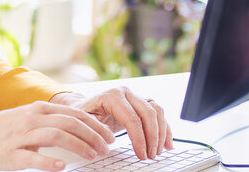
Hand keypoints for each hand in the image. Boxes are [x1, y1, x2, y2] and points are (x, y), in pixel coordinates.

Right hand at [0, 100, 115, 170]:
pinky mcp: (13, 154)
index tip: (108, 135)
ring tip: (91, 155)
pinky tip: (62, 166)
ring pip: (56, 136)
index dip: (95, 124)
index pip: (74, 113)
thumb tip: (82, 126)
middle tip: (105, 147)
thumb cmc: (7, 128)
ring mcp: (22, 136)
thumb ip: (53, 119)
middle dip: (92, 135)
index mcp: (39, 109)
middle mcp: (33, 119)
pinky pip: (33, 157)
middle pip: (69, 123)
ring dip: (78, 146)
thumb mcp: (30, 116)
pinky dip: (49, 161)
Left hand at [50, 88, 172, 159]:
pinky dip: (165, 129)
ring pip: (157, 111)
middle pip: (149, 113)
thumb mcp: (82, 121)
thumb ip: (93, 127)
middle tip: (150, 155)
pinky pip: (159, 113)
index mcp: (112, 95)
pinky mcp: (141, 103)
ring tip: (157, 151)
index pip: (132, 118)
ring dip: (161, 133)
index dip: (139, 138)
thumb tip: (107, 139)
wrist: (82, 106)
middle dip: (152, 137)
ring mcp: (135, 97)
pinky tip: (167, 144)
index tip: (141, 154)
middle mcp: (126, 93)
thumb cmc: (81, 115)